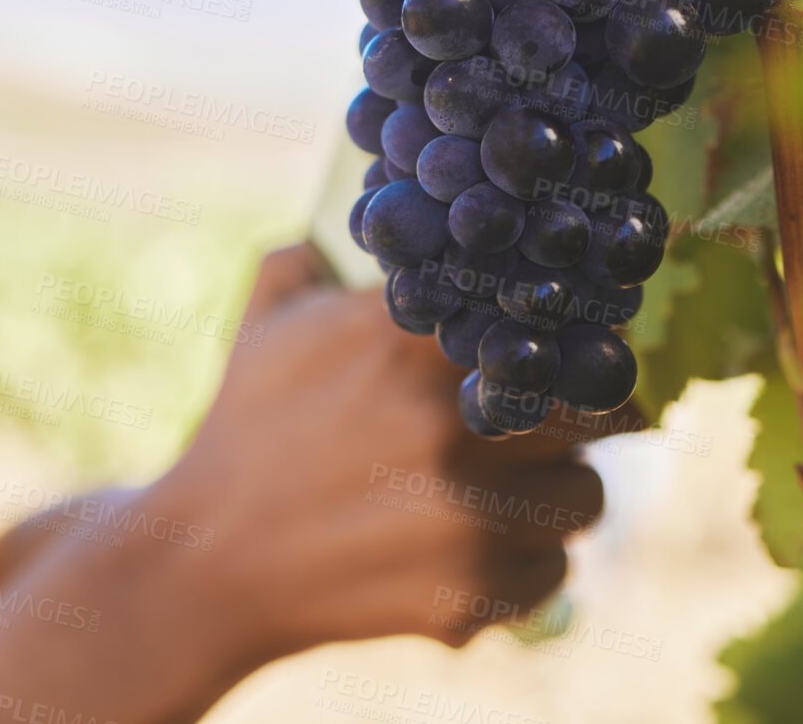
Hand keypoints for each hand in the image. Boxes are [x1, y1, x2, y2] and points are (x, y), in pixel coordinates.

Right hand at [152, 245, 605, 662]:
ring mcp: (469, 512)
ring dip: (557, 493)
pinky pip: (554, 570)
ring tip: (506, 493)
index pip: (554, 319)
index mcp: (411, 342)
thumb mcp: (269, 322)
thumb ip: (321, 256)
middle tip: (550, 427)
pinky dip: (526, 565)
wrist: (207, 559)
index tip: (579, 349)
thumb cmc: (244, 430)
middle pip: (595, 410)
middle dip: (578, 418)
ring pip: (586, 494)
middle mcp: (452, 422)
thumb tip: (378, 211)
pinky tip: (472, 550)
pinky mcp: (473, 590)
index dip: (579, 335)